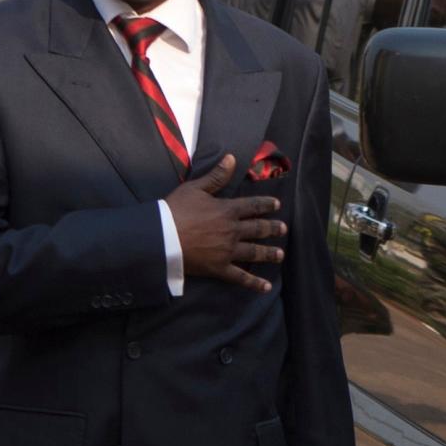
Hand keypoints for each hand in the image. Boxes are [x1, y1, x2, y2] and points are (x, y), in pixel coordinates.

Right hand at [165, 154, 286, 293]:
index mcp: (227, 210)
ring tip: (280, 255)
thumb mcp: (195, 188)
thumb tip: (231, 158)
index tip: (277, 205)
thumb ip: (216, 176)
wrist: (162, 237)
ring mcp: (228, 251)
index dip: (266, 205)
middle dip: (272, 229)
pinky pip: (240, 277)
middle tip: (283, 229)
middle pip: (258, 229)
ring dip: (269, 253)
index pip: (253, 206)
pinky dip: (254, 283)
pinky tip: (265, 287)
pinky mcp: (219, 268)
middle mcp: (233, 231)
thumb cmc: (176, 210)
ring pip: (254, 252)